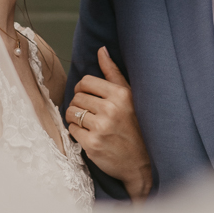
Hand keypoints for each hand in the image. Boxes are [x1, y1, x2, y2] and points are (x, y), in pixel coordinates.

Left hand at [67, 48, 152, 200]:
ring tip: (87, 123)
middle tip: (89, 113)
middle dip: (79, 104)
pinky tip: (89, 135)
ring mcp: (101, 128)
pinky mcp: (92, 144)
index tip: (88, 97)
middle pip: (77, 97)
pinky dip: (76, 132)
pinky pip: (72, 129)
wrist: (142, 162)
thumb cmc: (136, 126)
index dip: (83, 89)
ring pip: (72, 112)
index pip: (86, 82)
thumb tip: (101, 50)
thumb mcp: (130, 96)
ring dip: (75, 117)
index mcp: (121, 95)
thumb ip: (113, 73)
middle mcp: (111, 109)